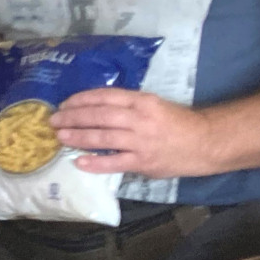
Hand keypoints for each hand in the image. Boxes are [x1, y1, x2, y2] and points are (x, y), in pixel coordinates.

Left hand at [53, 89, 214, 178]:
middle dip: (73, 117)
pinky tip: (79, 162)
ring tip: (60, 137)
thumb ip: (128, 106)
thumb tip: (96, 108)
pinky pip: (114, 162)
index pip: (105, 96)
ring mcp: (140, 141)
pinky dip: (95, 162)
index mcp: (142, 101)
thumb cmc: (177, 122)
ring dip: (78, 137)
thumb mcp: (154, 105)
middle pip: (99, 116)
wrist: (206, 142)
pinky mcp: (143, 162)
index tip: (65, 103)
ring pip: (102, 137)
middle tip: (54, 120)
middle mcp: (139, 119)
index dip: (82, 99)